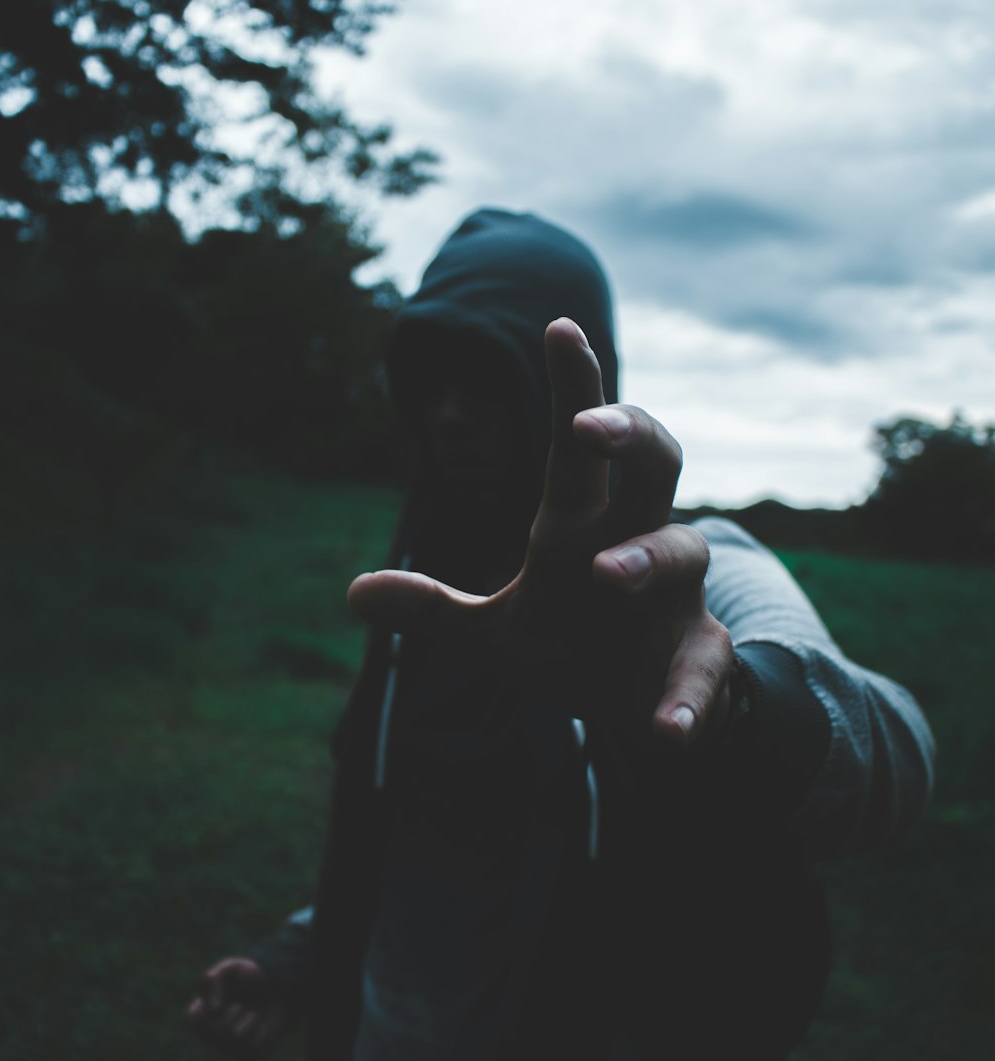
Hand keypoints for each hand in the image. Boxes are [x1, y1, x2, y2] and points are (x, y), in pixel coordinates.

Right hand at [185, 957, 293, 1060]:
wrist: (281, 990)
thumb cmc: (251, 978)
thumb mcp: (232, 968)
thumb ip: (214, 979)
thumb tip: (213, 1009)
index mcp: (203, 1010)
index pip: (190, 1020)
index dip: (201, 1014)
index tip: (218, 1004)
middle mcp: (211, 1032)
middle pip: (207, 1035)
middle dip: (227, 1018)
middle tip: (240, 1006)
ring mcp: (227, 1046)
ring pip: (230, 1040)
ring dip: (247, 1021)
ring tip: (254, 1013)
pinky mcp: (246, 1056)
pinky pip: (249, 1049)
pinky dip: (259, 1031)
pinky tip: (263, 1025)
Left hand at [348, 318, 732, 753]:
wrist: (633, 711)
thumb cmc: (569, 646)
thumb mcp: (493, 634)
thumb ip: (434, 611)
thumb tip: (354, 592)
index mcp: (580, 526)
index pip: (579, 448)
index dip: (574, 387)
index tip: (558, 327)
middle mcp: (636, 541)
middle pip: (654, 465)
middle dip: (629, 436)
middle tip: (589, 428)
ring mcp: (674, 598)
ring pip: (682, 549)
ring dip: (646, 556)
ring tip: (605, 574)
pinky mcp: (698, 656)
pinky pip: (705, 665)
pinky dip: (687, 696)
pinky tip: (664, 733)